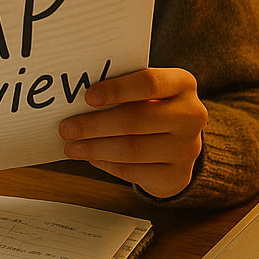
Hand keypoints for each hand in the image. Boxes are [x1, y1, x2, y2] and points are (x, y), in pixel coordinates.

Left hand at [57, 67, 206, 198]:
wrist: (180, 144)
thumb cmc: (154, 109)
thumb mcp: (146, 93)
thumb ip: (122, 91)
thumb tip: (76, 101)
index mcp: (183, 84)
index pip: (150, 83)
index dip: (117, 90)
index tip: (88, 97)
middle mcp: (191, 115)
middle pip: (136, 120)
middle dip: (95, 125)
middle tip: (66, 128)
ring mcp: (187, 148)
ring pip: (131, 149)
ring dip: (95, 148)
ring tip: (72, 146)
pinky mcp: (177, 175)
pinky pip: (133, 171)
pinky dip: (106, 164)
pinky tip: (92, 157)